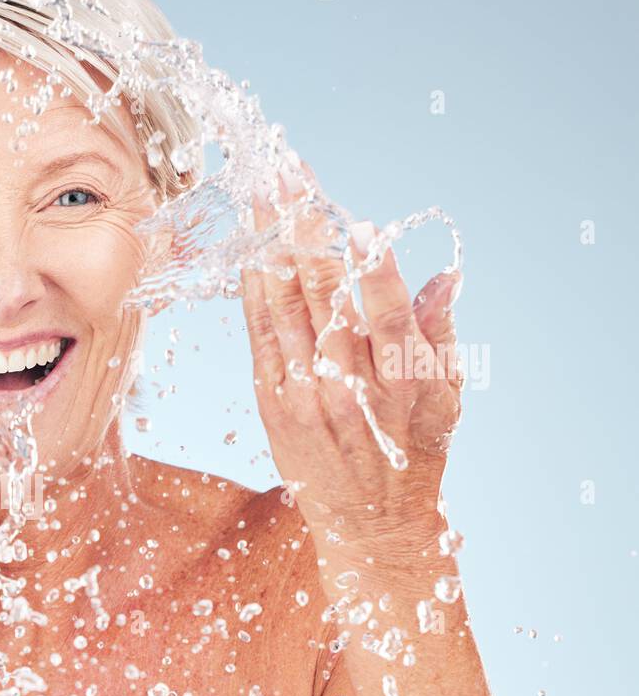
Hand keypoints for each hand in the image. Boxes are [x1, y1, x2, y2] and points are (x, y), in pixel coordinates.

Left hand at [240, 154, 461, 554]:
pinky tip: (248, 249)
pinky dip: (253, 288)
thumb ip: (440, 334)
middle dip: (305, 227)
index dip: (373, 269)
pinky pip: (258, 333)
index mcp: (400, 380)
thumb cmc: (414, 455)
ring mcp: (303, 392)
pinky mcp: (272, 400)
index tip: (358, 221)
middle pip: (323, 294)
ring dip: (270, 243)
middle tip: (289, 171)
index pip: (388, 315)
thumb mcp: (446, 399)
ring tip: (260, 191)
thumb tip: (444, 276)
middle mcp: (347, 384)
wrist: (368, 524)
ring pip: (282, 305)